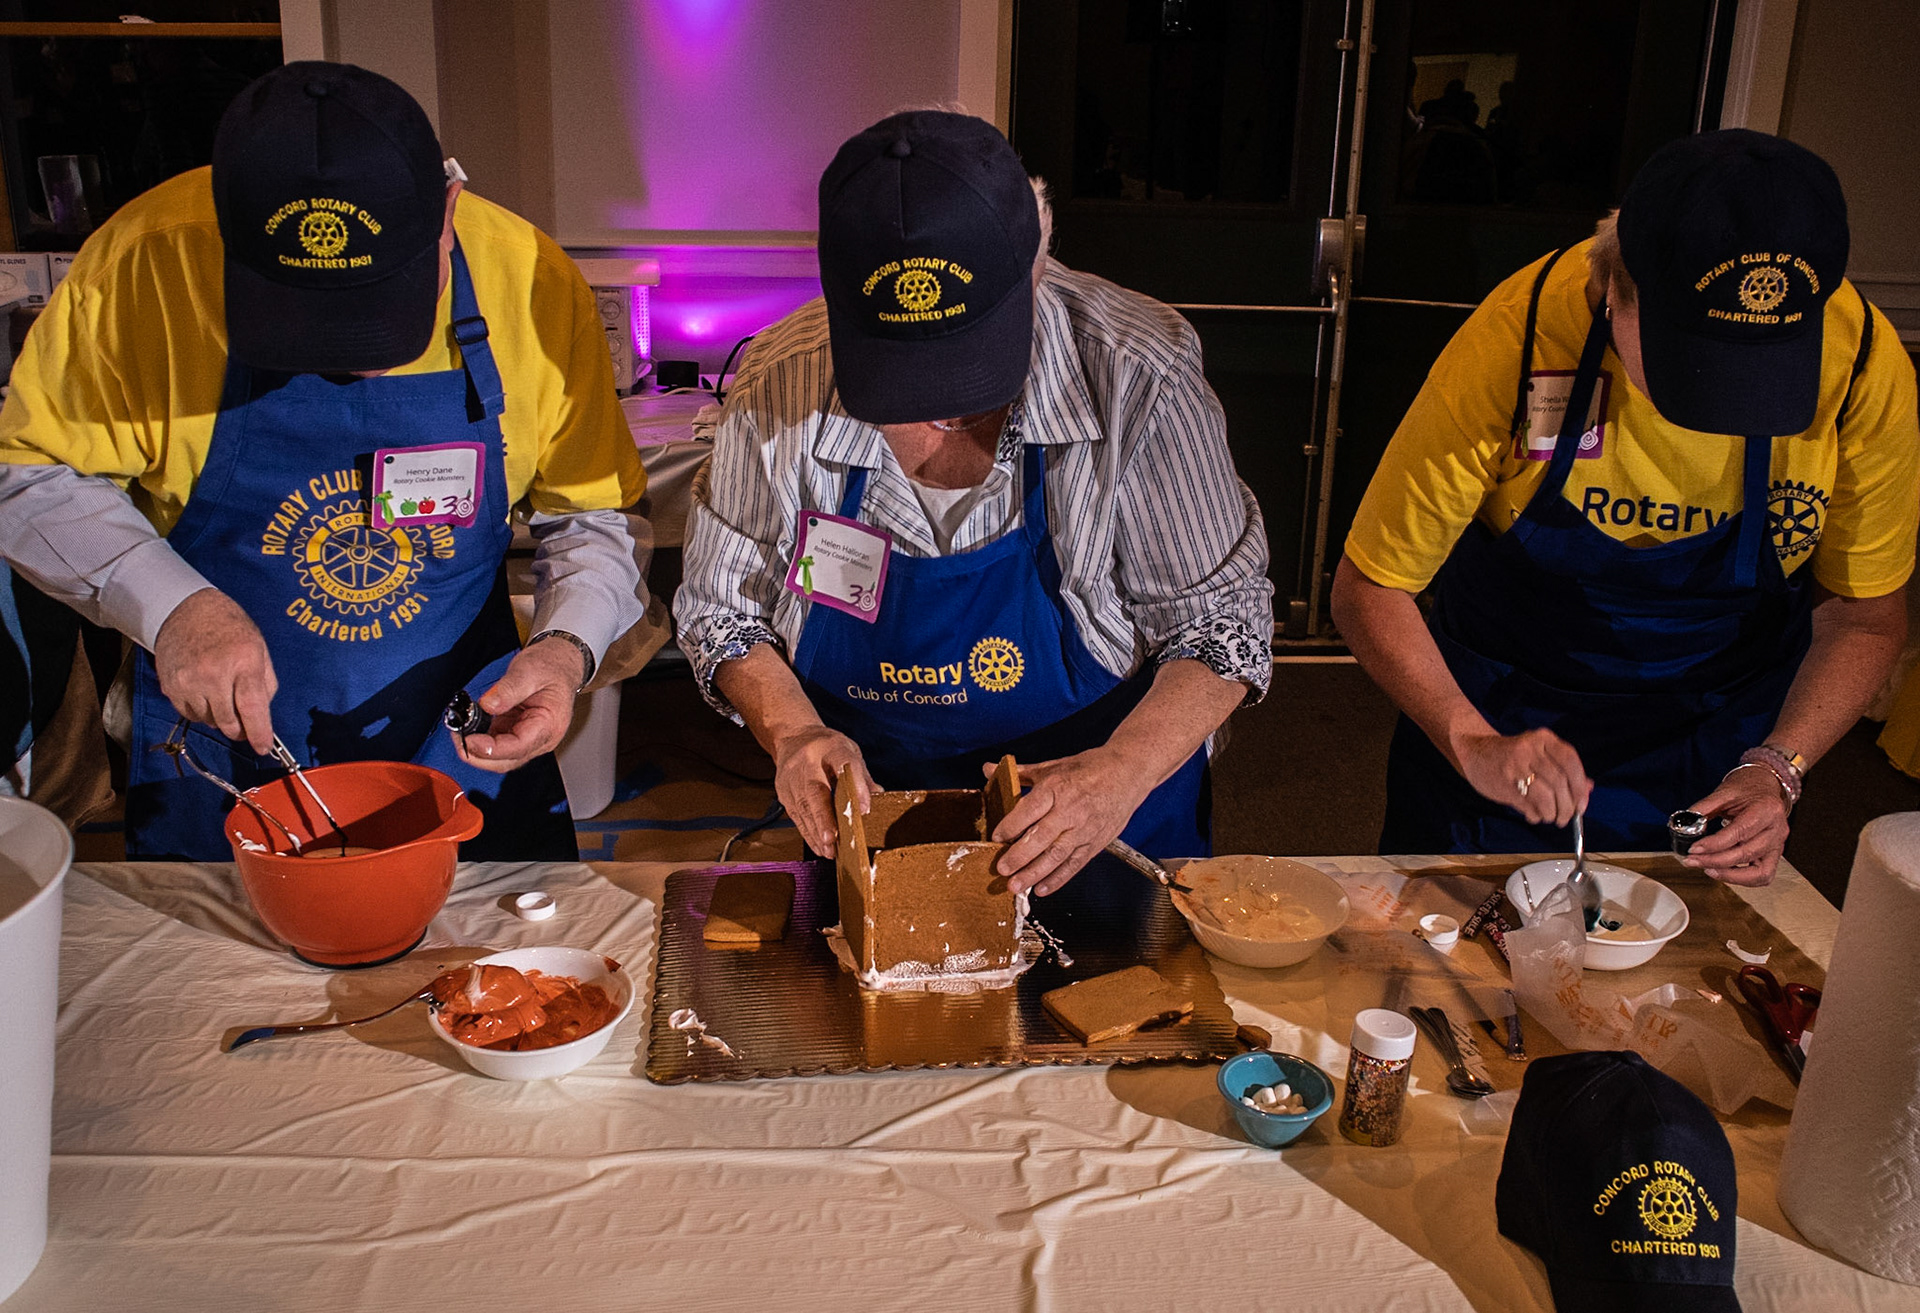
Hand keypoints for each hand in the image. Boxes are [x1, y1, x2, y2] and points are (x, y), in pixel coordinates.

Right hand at [153, 587, 277, 752]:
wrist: (185, 611)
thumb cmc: (229, 629)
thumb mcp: (259, 649)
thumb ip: (265, 685)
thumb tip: (263, 718)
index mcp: (244, 661)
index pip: (253, 708)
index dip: (259, 733)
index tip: (263, 747)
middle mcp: (214, 673)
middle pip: (229, 722)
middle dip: (241, 729)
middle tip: (245, 723)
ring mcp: (189, 681)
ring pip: (209, 722)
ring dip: (220, 718)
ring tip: (222, 695)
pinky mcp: (171, 687)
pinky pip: (190, 715)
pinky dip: (201, 711)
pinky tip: (205, 693)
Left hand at [452, 638, 584, 772]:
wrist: (560, 662)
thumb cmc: (552, 667)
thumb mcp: (529, 671)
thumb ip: (508, 689)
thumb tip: (488, 705)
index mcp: (549, 725)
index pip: (518, 747)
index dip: (490, 749)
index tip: (469, 738)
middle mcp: (541, 738)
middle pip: (506, 761)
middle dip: (478, 755)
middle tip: (457, 737)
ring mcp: (528, 737)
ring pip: (499, 758)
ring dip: (476, 749)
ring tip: (459, 730)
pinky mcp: (517, 733)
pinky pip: (496, 745)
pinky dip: (480, 740)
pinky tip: (468, 727)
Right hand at [772, 725, 871, 856]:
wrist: (792, 737)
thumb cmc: (826, 747)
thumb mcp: (848, 750)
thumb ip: (862, 775)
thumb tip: (878, 796)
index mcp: (830, 746)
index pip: (844, 763)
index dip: (855, 785)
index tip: (865, 809)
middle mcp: (807, 761)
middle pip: (815, 791)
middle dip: (824, 818)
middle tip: (834, 839)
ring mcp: (792, 777)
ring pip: (804, 807)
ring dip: (817, 832)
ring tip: (830, 851)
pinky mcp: (784, 792)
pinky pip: (796, 815)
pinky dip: (809, 833)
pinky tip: (820, 847)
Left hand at [987, 747, 1150, 896]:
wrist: (1127, 773)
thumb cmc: (1088, 769)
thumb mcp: (1053, 767)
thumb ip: (1020, 774)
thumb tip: (988, 770)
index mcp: (1056, 788)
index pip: (1028, 810)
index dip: (1010, 826)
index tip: (996, 838)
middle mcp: (1070, 811)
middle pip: (1041, 838)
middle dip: (1019, 856)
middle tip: (1001, 870)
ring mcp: (1084, 829)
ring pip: (1056, 856)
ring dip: (1034, 873)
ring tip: (1016, 886)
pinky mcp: (1095, 843)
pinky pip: (1075, 864)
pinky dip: (1058, 879)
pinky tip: (1042, 889)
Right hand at [1453, 726, 1591, 827]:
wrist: (1474, 750)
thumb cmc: (1512, 755)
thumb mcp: (1539, 754)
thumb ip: (1564, 769)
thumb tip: (1589, 788)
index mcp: (1543, 739)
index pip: (1571, 762)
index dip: (1580, 787)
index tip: (1582, 805)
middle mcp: (1530, 748)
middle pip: (1560, 782)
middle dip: (1567, 806)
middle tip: (1565, 818)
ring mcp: (1516, 765)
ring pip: (1546, 796)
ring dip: (1552, 813)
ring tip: (1550, 817)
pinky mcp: (1505, 783)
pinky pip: (1529, 804)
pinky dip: (1537, 814)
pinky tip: (1535, 815)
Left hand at [1679, 765, 1789, 885]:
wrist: (1765, 787)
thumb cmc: (1747, 788)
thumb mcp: (1724, 792)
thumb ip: (1704, 808)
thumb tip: (1684, 825)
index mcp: (1767, 810)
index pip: (1740, 832)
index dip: (1714, 844)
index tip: (1693, 848)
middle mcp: (1777, 830)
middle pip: (1746, 853)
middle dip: (1715, 861)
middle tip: (1691, 860)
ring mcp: (1778, 845)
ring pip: (1758, 872)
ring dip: (1729, 874)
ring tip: (1706, 868)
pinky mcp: (1774, 855)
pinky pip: (1762, 876)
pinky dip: (1741, 878)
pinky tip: (1721, 872)